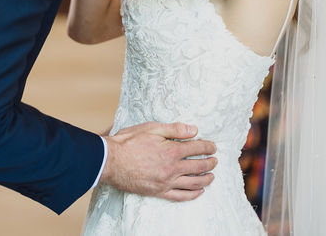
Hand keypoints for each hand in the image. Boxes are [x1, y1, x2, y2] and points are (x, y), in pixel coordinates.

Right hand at [101, 121, 217, 201]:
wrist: (110, 161)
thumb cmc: (128, 142)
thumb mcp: (152, 128)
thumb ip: (175, 129)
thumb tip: (194, 130)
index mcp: (172, 150)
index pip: (197, 148)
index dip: (208, 146)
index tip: (213, 146)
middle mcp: (172, 168)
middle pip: (198, 166)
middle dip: (210, 162)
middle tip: (215, 160)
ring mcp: (166, 182)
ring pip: (193, 183)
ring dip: (206, 179)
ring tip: (212, 175)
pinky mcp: (159, 192)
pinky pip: (181, 196)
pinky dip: (193, 195)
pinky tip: (199, 191)